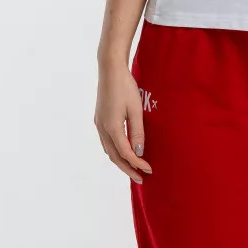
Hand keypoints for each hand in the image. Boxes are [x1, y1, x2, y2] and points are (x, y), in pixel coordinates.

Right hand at [94, 59, 153, 184]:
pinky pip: (106, 142)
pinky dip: (115, 151)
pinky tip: (123, 152)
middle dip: (128, 169)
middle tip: (141, 178)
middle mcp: (102, 128)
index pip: (125, 153)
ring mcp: (98, 124)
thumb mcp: (136, 110)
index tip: (149, 170)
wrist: (110, 69)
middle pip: (114, 156)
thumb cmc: (126, 87)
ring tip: (133, 169)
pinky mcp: (99, 119)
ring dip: (120, 162)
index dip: (137, 164)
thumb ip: (138, 132)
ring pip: (108, 150)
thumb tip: (140, 153)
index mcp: (112, 127)